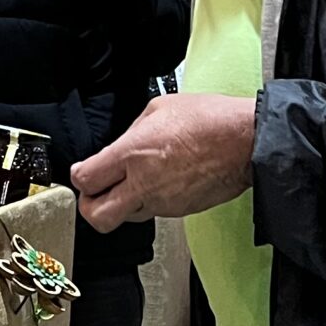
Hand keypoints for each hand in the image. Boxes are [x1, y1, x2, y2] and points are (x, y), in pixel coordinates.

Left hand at [69, 93, 257, 231]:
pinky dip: (150, 201)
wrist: (247, 142)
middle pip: (97, 216)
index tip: (83, 172)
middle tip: (94, 193)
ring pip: (126, 217)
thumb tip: (121, 145)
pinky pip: (153, 212)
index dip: (78, 177)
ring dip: (122, 204)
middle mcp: (144, 183)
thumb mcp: (159, 109)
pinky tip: (161, 182)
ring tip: (131, 184)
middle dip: (89, 207)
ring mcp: (163, 202)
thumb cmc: (211, 121)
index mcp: (133, 153)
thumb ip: (132, 132)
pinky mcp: (180, 211)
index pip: (86, 179)